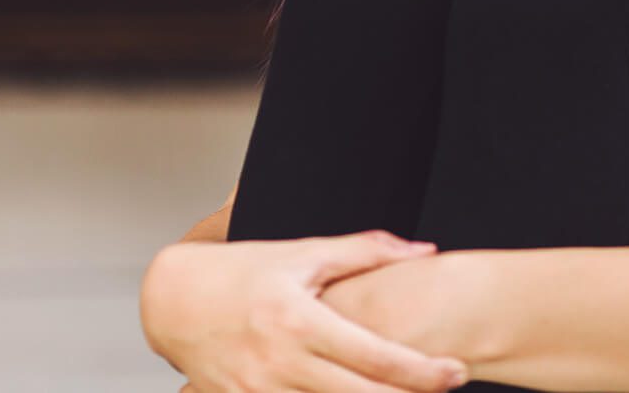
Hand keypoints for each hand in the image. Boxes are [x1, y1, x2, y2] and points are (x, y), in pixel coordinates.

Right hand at [142, 228, 470, 392]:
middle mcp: (279, 363)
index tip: (455, 374)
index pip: (373, 356)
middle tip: (447, 389)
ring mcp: (259, 392)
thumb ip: (366, 252)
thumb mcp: (303, 254)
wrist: (172, 300)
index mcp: (299, 320)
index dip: (421, 372)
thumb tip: (424, 250)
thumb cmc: (241, 272)